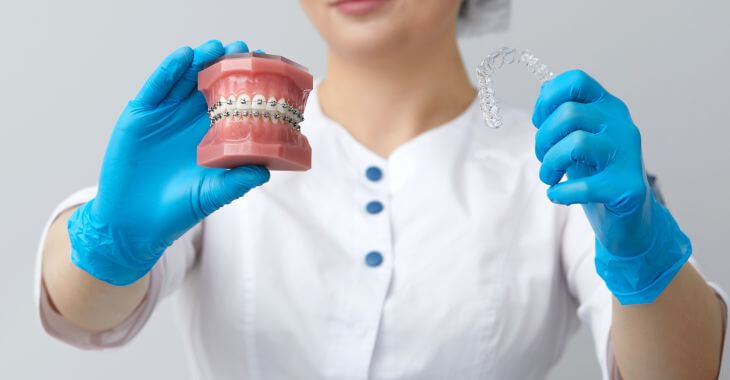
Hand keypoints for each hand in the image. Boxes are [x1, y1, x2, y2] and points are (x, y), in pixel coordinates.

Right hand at [68, 40, 269, 285]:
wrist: (136, 223)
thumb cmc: (177, 209)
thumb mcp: (212, 194)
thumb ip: (236, 181)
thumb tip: (265, 172)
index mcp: (210, 135)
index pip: (231, 102)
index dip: (244, 85)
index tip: (262, 70)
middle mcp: (189, 121)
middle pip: (209, 84)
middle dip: (225, 65)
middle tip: (243, 48)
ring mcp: (164, 115)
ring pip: (183, 80)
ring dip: (199, 61)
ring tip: (216, 47)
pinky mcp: (140, 116)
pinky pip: (155, 88)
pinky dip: (168, 71)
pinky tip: (183, 57)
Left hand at [532, 70, 690, 303]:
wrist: (628, 219)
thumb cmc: (597, 174)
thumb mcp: (579, 138)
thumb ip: (564, 115)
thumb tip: (545, 90)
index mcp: (608, 108)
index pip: (577, 80)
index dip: (548, 98)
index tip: (539, 122)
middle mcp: (622, 125)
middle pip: (569, 113)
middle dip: (543, 138)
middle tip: (543, 159)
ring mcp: (628, 156)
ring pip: (576, 144)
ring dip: (550, 164)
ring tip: (549, 177)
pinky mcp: (627, 187)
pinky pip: (583, 185)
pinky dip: (560, 192)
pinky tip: (557, 196)